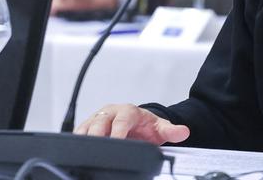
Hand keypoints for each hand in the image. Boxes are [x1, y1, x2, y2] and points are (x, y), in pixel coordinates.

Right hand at [74, 104, 189, 144]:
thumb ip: (171, 130)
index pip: (121, 119)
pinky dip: (79, 140)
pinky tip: (80, 150)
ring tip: (85, 151)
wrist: (137, 123)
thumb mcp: (160, 128)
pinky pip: (80, 131)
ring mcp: (98, 118)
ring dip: (86, 137)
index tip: (117, 141)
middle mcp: (111, 112)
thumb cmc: (146, 126)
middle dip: (97, 134)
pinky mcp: (89, 126)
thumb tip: (184, 131)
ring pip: (87, 125)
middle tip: (97, 149)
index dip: (118, 131)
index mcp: (128, 111)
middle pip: (100, 121)